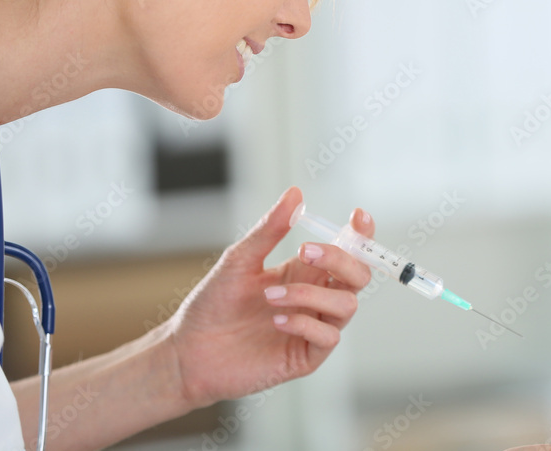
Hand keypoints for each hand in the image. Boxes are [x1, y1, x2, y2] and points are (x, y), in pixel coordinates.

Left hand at [162, 186, 373, 408]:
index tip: (358, 216)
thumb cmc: (213, 305)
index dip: (362, 234)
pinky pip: (328, 337)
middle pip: (358, 275)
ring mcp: (314, 328)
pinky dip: (305, 324)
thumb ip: (270, 230)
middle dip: (341, 260)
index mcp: (305, 272)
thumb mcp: (239, 260)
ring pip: (347, 305)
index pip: (348, 251)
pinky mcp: (306, 356)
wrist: (189, 351)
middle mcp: (316, 298)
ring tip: (270, 296)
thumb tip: (295, 194)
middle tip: (306, 251)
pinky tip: (276, 321)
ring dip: (310, 295)